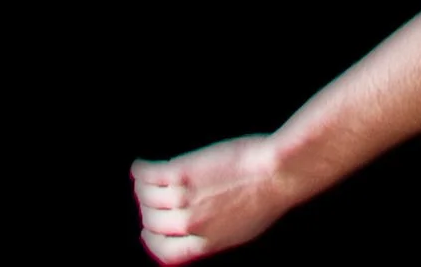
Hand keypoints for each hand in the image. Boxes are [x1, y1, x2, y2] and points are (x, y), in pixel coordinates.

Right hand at [130, 137, 290, 260]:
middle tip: (148, 198)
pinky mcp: (184, 173)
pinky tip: (140, 166)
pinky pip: (150, 176)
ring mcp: (185, 199)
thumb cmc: (272, 194)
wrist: (281, 172)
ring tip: (144, 178)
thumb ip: (218, 234)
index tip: (150, 231)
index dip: (154, 242)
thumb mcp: (244, 228)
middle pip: (153, 224)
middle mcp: (190, 225)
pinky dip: (141, 172)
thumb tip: (204, 233)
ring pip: (148, 199)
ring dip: (142, 189)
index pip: (166, 253)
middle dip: (148, 213)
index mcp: (205, 244)